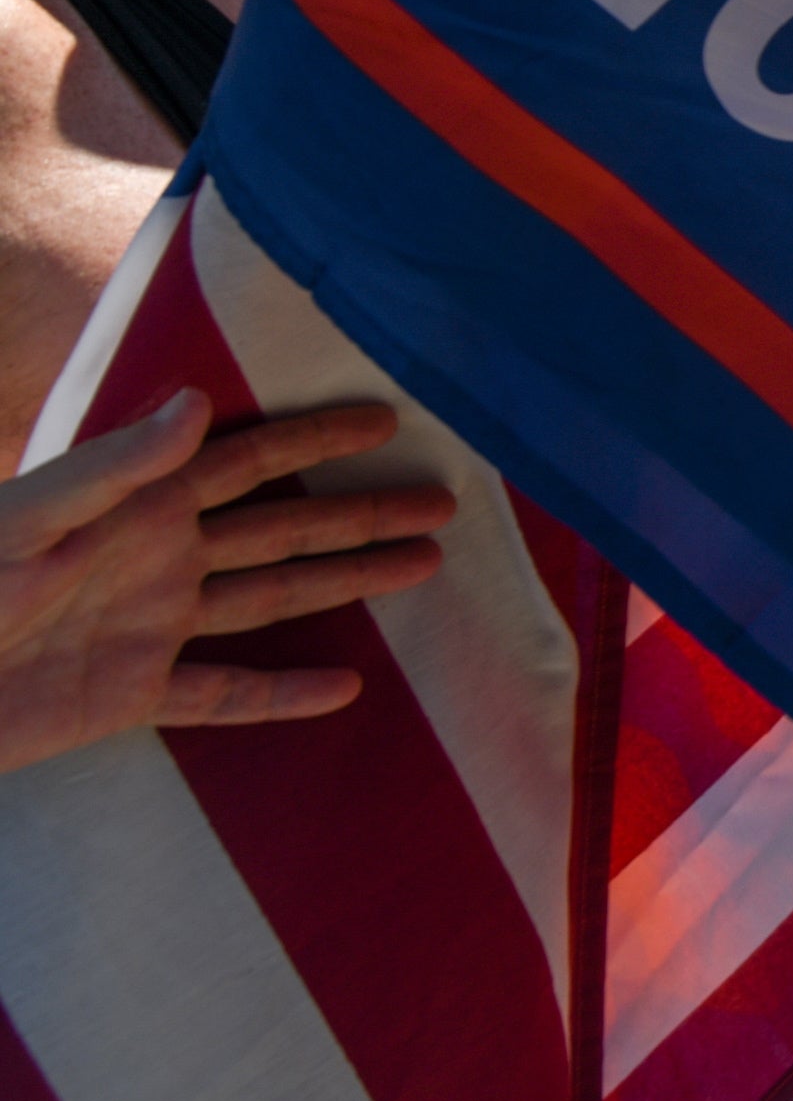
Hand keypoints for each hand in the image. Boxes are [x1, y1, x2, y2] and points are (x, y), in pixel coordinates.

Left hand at [0, 390, 457, 778]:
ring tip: (422, 567)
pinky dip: (283, 695)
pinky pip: (224, 694)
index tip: (386, 418)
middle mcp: (158, 558)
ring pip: (272, 599)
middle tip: (442, 500)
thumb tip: (201, 404)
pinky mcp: (133, 695)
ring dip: (346, 583)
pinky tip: (344, 688)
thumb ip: (114, 465)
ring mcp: (152, 627)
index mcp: (135, 506)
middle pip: (282, 527)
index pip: (244, 460)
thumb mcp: (27, 519)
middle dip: (361, 511)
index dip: (314, 437)